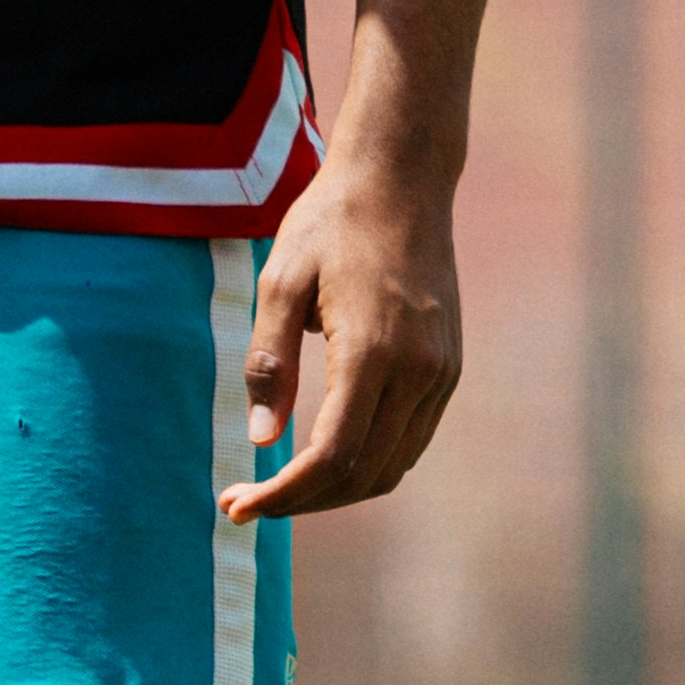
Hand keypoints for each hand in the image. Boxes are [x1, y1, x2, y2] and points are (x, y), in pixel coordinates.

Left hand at [226, 153, 462, 519]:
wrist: (402, 178)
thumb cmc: (330, 223)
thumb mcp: (280, 283)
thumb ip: (271, 365)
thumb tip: (262, 441)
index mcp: (374, 350)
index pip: (331, 456)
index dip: (282, 494)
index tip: (235, 506)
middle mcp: (420, 370)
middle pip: (364, 474)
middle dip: (302, 501)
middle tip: (245, 503)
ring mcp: (442, 371)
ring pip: (393, 466)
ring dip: (337, 490)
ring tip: (282, 486)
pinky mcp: (449, 366)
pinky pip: (411, 439)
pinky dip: (368, 462)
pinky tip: (326, 453)